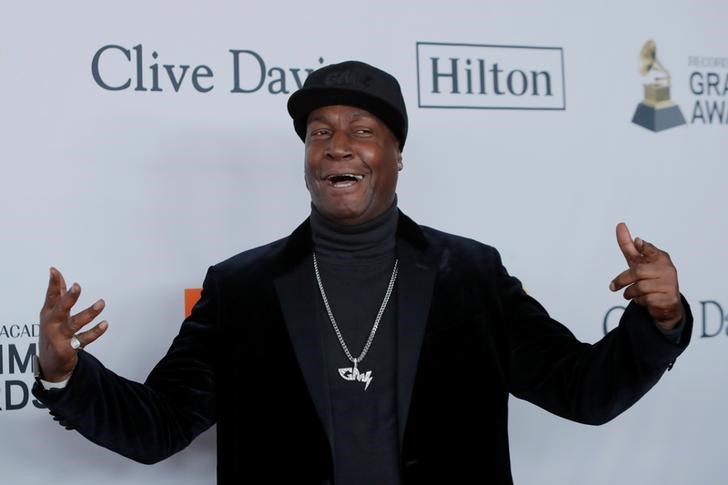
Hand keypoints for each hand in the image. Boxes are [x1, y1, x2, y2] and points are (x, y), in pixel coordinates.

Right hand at [38, 267, 108, 381]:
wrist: (50, 363)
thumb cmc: (52, 333)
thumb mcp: (51, 313)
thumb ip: (57, 294)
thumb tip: (57, 273)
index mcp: (48, 313)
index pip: (51, 296)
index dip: (53, 283)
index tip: (54, 271)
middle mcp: (52, 324)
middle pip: (60, 309)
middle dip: (68, 298)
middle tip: (77, 285)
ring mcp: (59, 337)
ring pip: (74, 324)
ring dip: (88, 313)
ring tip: (101, 303)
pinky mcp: (68, 348)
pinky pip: (84, 339)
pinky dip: (95, 332)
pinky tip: (105, 324)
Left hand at [609, 223, 682, 330]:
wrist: (666, 303)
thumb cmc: (650, 277)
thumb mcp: (638, 262)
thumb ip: (629, 246)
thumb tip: (620, 225)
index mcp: (660, 257)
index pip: (651, 250)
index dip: (644, 247)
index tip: (638, 241)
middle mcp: (667, 269)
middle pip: (637, 272)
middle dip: (622, 280)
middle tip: (613, 287)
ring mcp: (670, 284)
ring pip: (640, 287)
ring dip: (630, 293)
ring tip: (630, 293)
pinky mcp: (669, 298)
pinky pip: (645, 300)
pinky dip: (639, 301)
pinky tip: (643, 300)